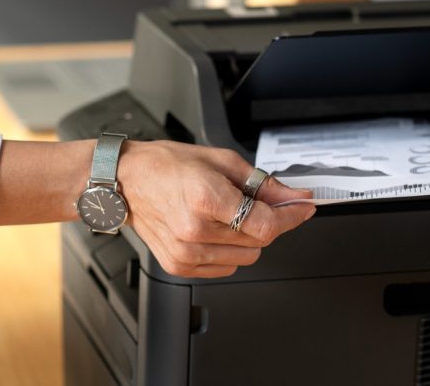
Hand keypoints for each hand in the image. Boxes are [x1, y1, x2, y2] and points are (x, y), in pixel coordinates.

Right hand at [117, 140, 316, 277]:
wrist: (126, 181)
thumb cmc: (166, 166)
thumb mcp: (220, 161)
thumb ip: (261, 183)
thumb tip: (292, 197)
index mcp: (206, 199)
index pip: (266, 223)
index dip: (291, 217)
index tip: (302, 208)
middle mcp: (195, 230)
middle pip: (260, 241)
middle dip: (266, 221)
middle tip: (254, 202)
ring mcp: (186, 253)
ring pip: (246, 258)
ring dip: (247, 238)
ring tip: (225, 214)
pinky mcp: (180, 266)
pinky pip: (225, 268)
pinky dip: (228, 251)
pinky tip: (212, 229)